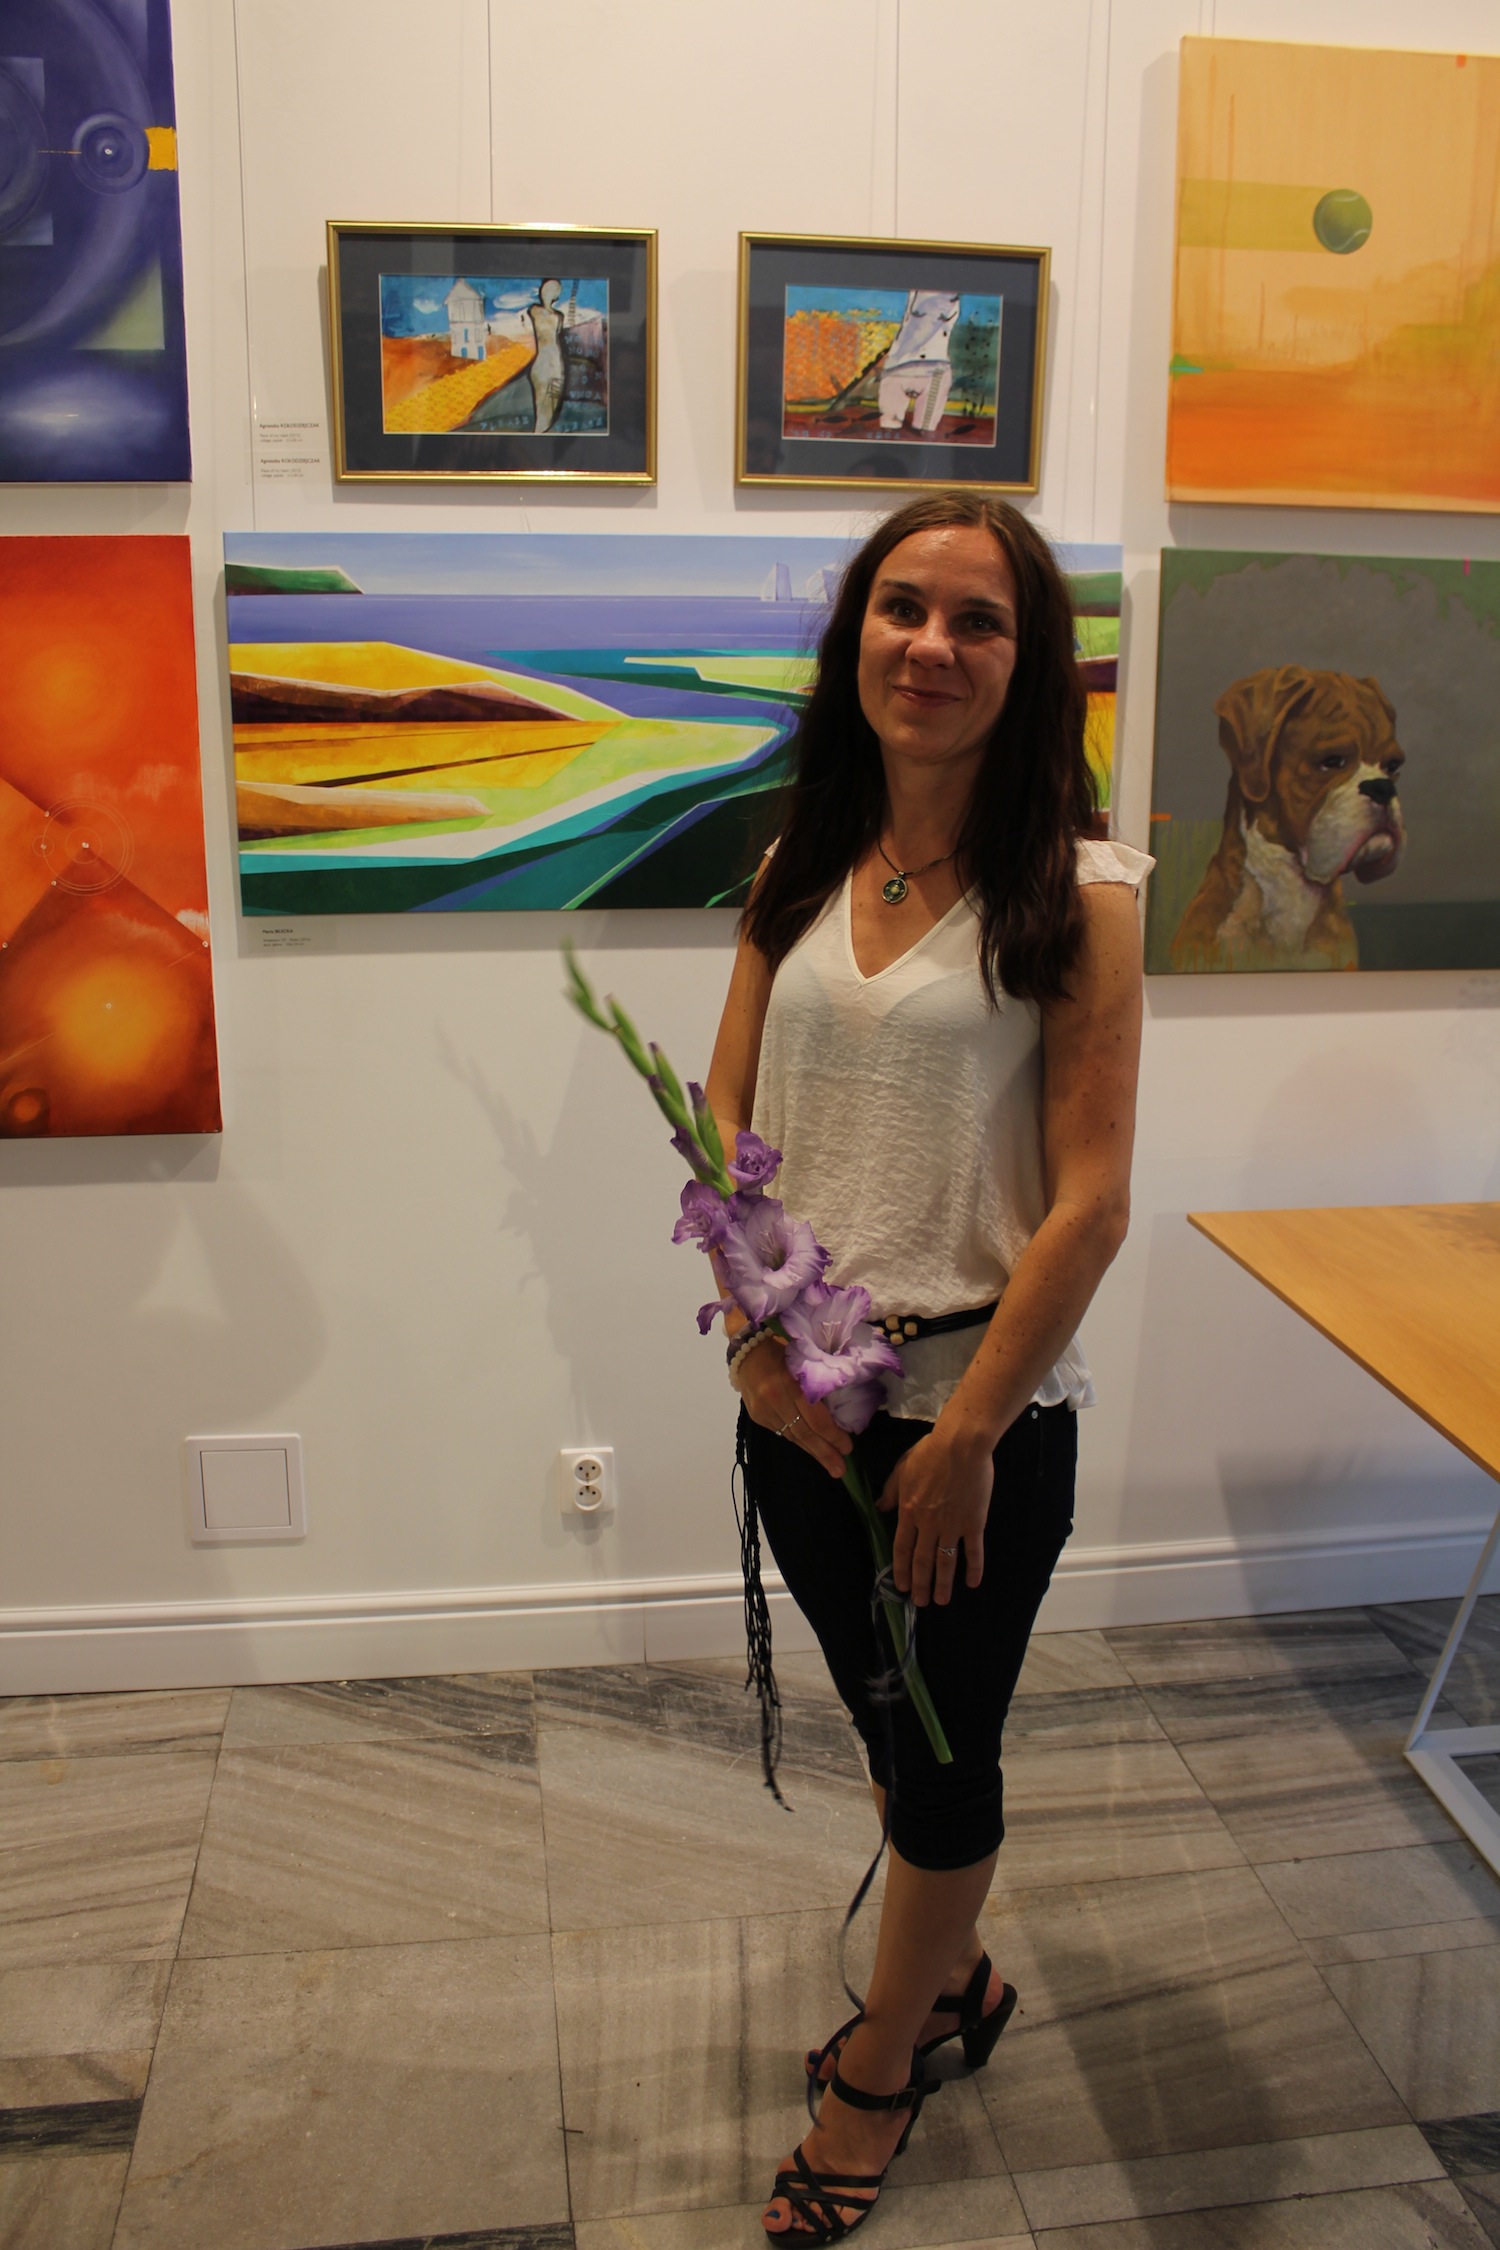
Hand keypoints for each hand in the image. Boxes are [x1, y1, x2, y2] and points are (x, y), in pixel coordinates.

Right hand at [735, 1339, 850, 1479]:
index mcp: (791, 1384)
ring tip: (831, 1465)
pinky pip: (782, 1433)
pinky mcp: (758, 1416)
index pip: (816, 1419)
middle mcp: (776, 1400)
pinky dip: (798, 1441)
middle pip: (804, 1433)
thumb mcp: (804, 1362)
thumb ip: (817, 1385)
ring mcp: (764, 1411)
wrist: (746, 1350)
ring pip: (793, 1437)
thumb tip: (840, 1411)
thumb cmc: (782, 1351)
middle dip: (825, 1453)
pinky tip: (811, 1447)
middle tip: (840, 1470)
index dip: (833, 1436)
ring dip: (813, 1451)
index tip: (848, 1448)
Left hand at [878, 1426, 992, 1605]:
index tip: (900, 1586)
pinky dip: (973, 1568)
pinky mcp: (974, 1522)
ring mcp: (952, 1525)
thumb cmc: (930, 1452)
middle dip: (920, 1584)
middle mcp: (929, 1524)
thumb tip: (880, 1507)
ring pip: (946, 1561)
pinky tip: (972, 1582)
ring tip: (942, 1601)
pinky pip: (973, 1551)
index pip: (902, 1548)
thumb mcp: (902, 1468)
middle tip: (920, 1602)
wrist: (961, 1445)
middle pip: (923, 1561)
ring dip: (943, 1584)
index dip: (901, 1569)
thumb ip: (891, 1491)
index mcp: (909, 1511)